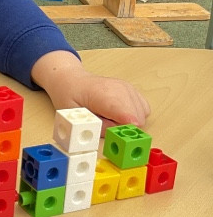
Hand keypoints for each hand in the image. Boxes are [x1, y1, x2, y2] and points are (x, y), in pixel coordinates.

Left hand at [30, 51, 150, 127]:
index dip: (128, 127)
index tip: (125, 136)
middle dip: (126, 128)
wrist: (73, 81)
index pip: (124, 112)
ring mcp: (128, 88)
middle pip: (136, 117)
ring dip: (130, 122)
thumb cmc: (72, 98)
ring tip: (110, 117)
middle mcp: (119, 89)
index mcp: (102, 94)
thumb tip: (116, 133)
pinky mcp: (133, 90)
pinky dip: (135, 115)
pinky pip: (143, 109)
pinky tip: (119, 114)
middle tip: (108, 126)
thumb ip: (97, 126)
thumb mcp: (76, 116)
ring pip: (141, 115)